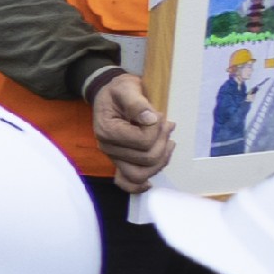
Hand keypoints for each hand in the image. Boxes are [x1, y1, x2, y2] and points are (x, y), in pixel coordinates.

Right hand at [90, 72, 174, 192]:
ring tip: (167, 140)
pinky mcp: (121, 161)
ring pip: (142, 174)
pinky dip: (139, 186)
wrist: (110, 95)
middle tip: (164, 124)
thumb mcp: (126, 87)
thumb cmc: (118, 91)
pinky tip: (150, 183)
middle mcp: (108, 148)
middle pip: (147, 159)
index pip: (143, 141)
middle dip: (162, 141)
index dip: (157, 129)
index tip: (157, 114)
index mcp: (107, 130)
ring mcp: (114, 157)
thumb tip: (150, 119)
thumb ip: (136, 102)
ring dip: (161, 158)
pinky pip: (128, 182)